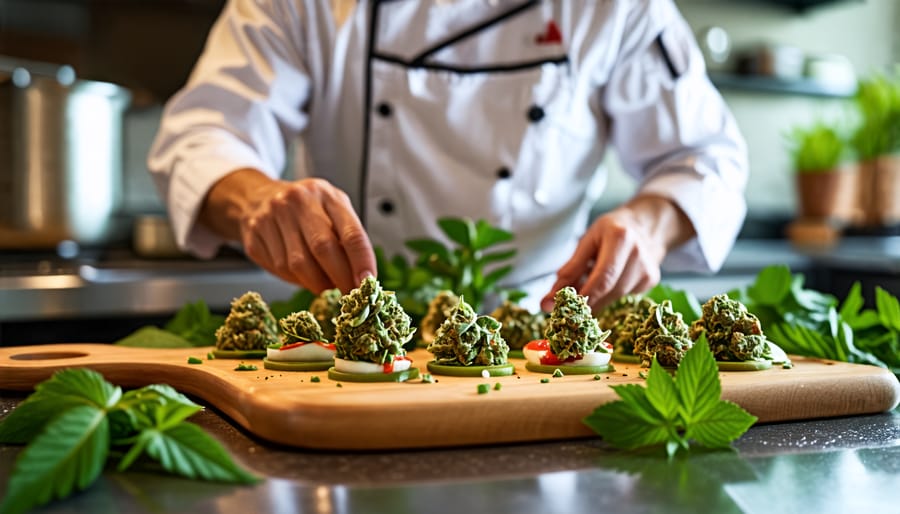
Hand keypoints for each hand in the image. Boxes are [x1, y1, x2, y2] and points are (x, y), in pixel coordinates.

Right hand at [200, 169, 374, 293]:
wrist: (257, 197)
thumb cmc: (306, 209)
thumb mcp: (332, 209)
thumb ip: (347, 237)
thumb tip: (362, 278)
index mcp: (325, 194)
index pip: (350, 232)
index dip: (362, 261)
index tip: (368, 282)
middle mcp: (296, 202)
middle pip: (323, 249)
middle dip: (340, 278)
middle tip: (349, 294)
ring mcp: (270, 218)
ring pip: (298, 265)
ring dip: (317, 283)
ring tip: (325, 284)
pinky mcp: (253, 237)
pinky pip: (279, 269)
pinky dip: (296, 279)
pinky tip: (301, 274)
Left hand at [540, 195, 693, 312]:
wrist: (645, 225)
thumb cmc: (610, 230)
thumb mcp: (587, 241)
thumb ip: (570, 270)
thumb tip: (549, 300)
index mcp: (621, 239)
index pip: (603, 277)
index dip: (585, 297)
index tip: (566, 310)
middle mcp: (638, 255)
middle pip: (610, 291)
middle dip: (586, 303)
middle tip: (567, 309)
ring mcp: (648, 269)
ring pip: (616, 297)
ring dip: (596, 301)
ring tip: (583, 294)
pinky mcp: (652, 280)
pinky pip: (624, 296)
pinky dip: (608, 295)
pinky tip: (604, 285)